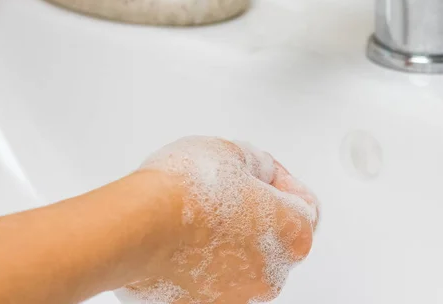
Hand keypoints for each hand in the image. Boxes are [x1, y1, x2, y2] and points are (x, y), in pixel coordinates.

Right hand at [118, 137, 318, 303]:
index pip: (304, 205)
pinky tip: (179, 239)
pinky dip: (199, 262)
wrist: (138, 225)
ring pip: (240, 262)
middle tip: (225, 190)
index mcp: (292, 234)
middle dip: (254, 213)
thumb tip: (258, 172)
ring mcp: (236, 297)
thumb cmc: (186, 190)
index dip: (281, 181)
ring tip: (195, 216)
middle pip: (273, 237)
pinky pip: (208, 279)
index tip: (260, 173)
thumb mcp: (233, 153)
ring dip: (226, 240)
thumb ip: (258, 165)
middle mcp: (271, 274)